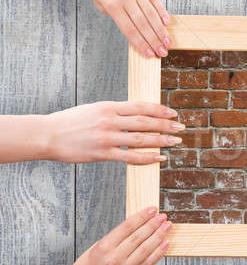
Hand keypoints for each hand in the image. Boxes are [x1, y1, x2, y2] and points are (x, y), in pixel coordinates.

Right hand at [44, 101, 183, 163]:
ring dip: (161, 140)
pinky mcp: (102, 153)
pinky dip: (147, 157)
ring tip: (175, 142)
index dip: (159, 110)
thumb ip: (114, 111)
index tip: (172, 113)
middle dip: (165, 125)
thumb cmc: (70, 122)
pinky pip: (129, 157)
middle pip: (144, 122)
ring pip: (140, 139)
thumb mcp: (94, 109)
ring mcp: (106, 137)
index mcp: (108, 107)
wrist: (47, 135)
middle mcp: (109, 120)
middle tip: (181, 128)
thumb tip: (136, 113)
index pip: (140, 106)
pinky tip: (159, 158)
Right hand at [63, 207, 170, 264]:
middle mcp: (114, 258)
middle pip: (139, 237)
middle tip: (163, 216)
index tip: (152, 209)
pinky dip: (158, 252)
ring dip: (159, 236)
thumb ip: (116, 238)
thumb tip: (138, 225)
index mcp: (104, 246)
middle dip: (153, 224)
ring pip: (146, 249)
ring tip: (167, 226)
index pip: (128, 227)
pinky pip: (148, 263)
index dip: (142, 216)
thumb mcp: (97, 246)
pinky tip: (165, 243)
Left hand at [74, 0, 169, 57]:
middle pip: (143, 24)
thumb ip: (115, 15)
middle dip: (154, 41)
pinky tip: (166, 22)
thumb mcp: (100, 1)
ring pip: (151, 14)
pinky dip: (161, 11)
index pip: (129, 30)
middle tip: (163, 52)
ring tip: (167, 41)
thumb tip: (132, 27)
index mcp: (112, 5)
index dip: (141, 44)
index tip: (149, 54)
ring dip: (160, 30)